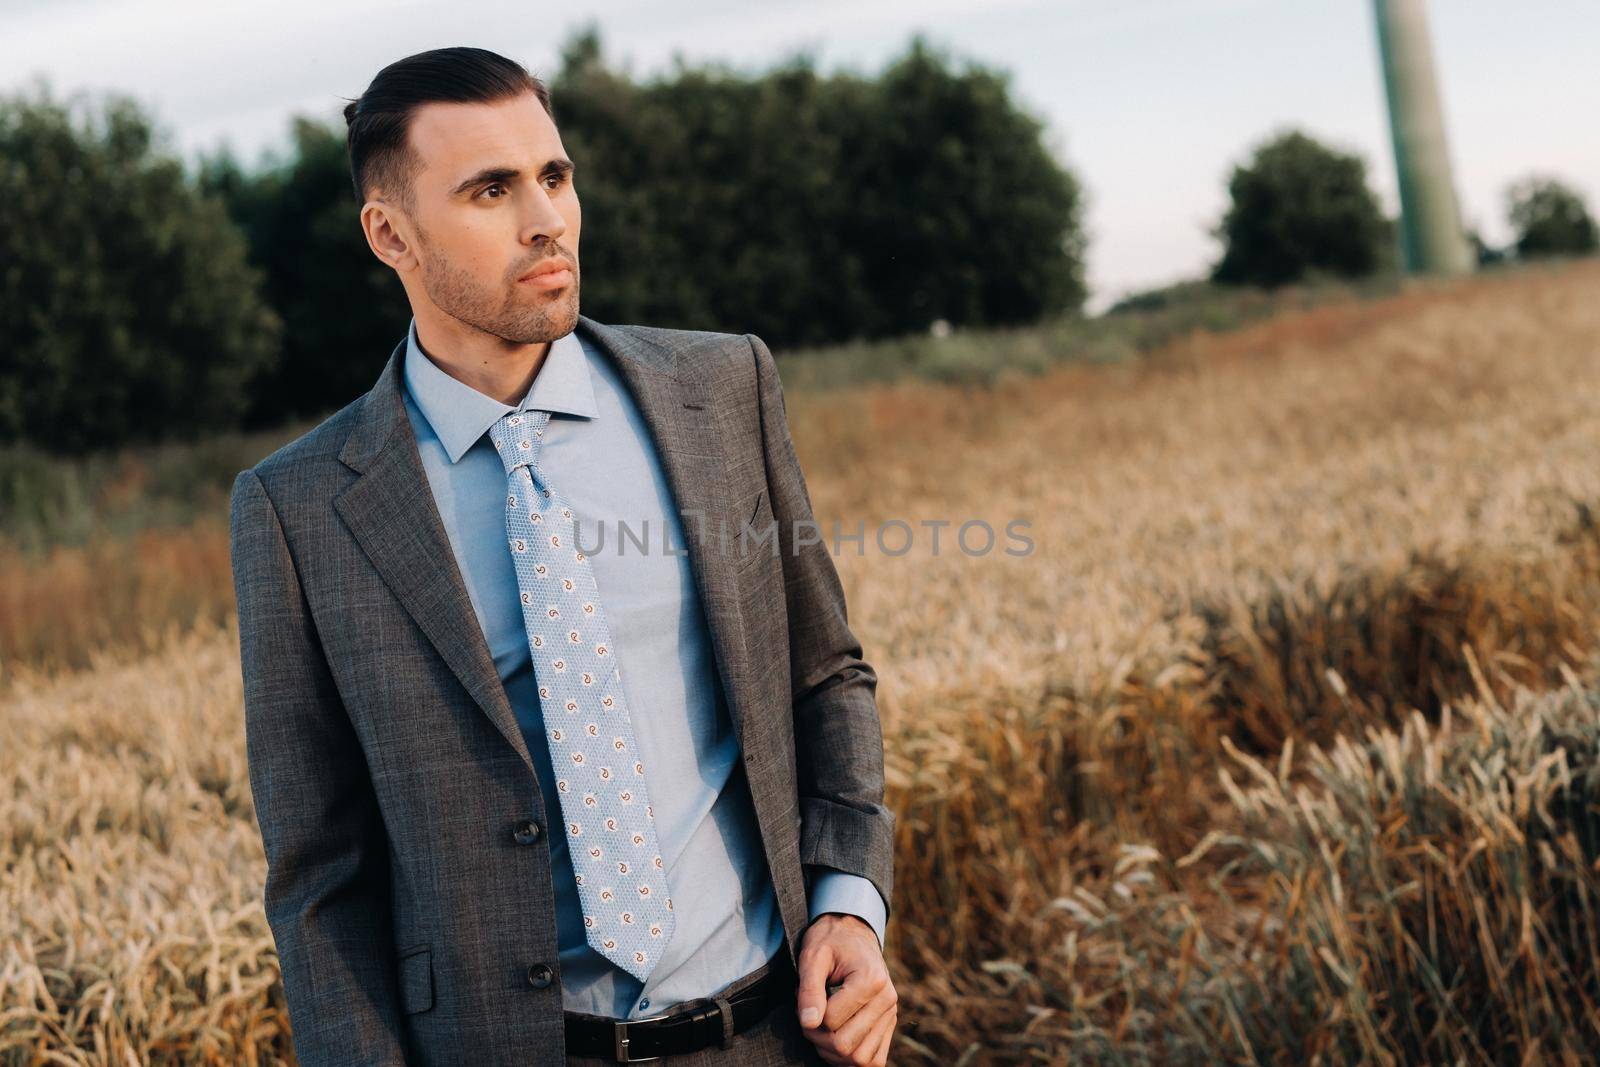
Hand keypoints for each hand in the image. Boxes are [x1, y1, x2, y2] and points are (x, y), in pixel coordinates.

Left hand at [794, 913, 896, 1065]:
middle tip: (807, 1015)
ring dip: (833, 1054)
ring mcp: (891, 1015)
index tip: (800, 996)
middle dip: (817, 1038)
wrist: (853, 932)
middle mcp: (887, 1000)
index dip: (807, 1016)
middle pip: (846, 1045)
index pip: (831, 1020)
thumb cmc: (830, 941)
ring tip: (821, 1027)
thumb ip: (810, 989)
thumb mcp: (813, 956)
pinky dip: (851, 1059)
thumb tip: (809, 1023)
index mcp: (871, 980)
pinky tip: (835, 1039)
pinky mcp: (889, 1025)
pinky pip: (874, 1061)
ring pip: (861, 1060)